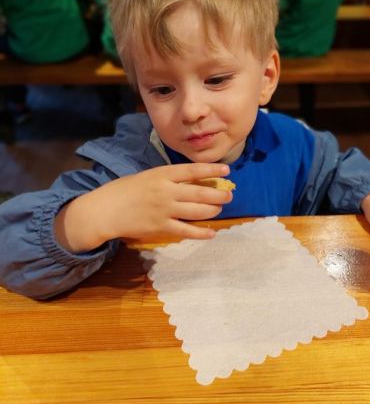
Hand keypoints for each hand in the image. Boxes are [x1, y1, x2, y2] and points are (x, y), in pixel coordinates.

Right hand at [54, 163, 232, 252]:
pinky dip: (200, 233)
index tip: (226, 171)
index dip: (211, 171)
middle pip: (200, 193)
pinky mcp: (161, 227)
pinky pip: (186, 231)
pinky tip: (211, 233)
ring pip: (197, 211)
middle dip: (218, 194)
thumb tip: (192, 181)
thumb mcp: (147, 176)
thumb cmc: (125, 190)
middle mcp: (166, 191)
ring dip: (212, 211)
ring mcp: (164, 210)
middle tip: (229, 195)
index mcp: (162, 174)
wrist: (106, 210)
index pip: (192, 170)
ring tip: (220, 209)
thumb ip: (167, 178)